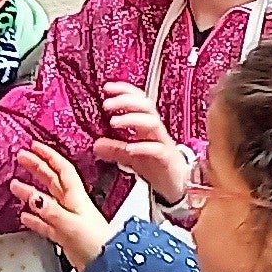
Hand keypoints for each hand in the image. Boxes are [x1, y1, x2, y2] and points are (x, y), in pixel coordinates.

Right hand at [11, 143, 119, 268]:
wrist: (107, 265)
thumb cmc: (97, 243)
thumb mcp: (71, 224)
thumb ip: (51, 211)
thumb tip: (33, 197)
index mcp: (76, 197)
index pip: (61, 169)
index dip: (48, 155)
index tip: (34, 146)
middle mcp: (72, 205)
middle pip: (52, 180)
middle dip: (37, 167)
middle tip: (22, 157)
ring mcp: (67, 219)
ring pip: (45, 201)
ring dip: (30, 192)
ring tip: (15, 185)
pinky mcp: (64, 235)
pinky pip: (45, 223)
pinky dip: (34, 218)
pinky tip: (25, 217)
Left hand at [94, 83, 188, 201]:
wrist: (176, 185)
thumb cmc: (155, 165)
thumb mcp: (130, 156)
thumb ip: (114, 148)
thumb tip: (95, 144)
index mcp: (146, 125)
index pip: (138, 100)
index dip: (125, 90)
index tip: (107, 87)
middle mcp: (155, 130)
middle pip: (146, 106)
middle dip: (127, 101)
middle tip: (107, 104)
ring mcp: (162, 143)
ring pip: (152, 123)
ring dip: (132, 119)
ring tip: (114, 122)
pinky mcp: (167, 158)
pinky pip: (157, 149)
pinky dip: (143, 146)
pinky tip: (129, 148)